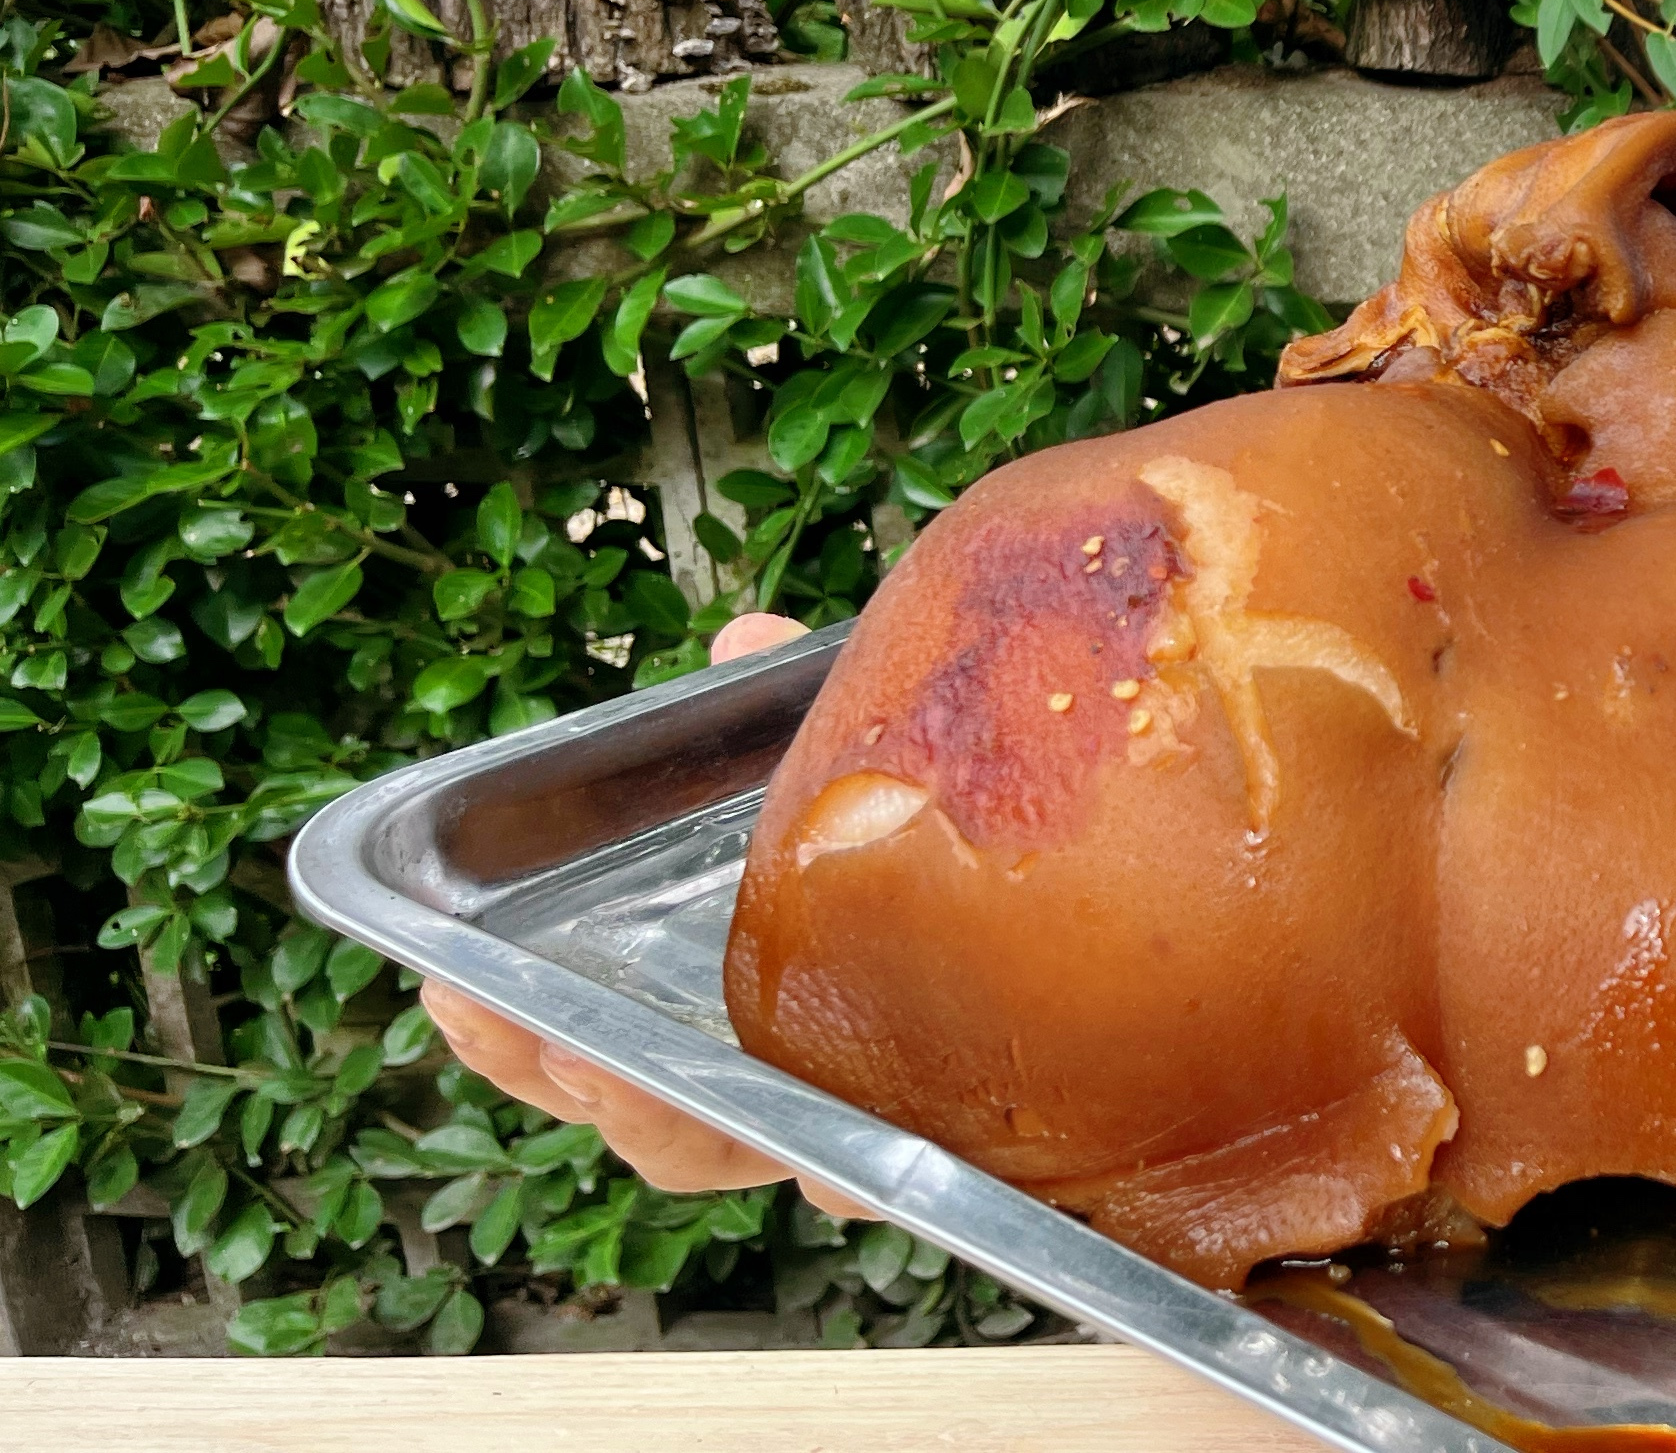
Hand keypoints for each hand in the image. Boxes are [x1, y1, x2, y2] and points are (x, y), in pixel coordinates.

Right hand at [423, 612, 874, 1221]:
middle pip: (639, 1115)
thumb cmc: (930, 863)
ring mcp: (845, 1118)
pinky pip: (876, 1177)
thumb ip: (786, 717)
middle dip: (567, 1080)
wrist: (1093, 935)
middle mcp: (769, 1081)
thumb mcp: (851, 781)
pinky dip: (844, 1168)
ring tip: (626, 1076)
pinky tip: (831, 1161)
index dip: (509, 1029)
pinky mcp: (932, 1142)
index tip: (443, 981)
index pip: (587, 1036)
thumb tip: (747, 636)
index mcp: (722, 1008)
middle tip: (520, 1030)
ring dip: (668, 1125)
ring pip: (730, 1157)